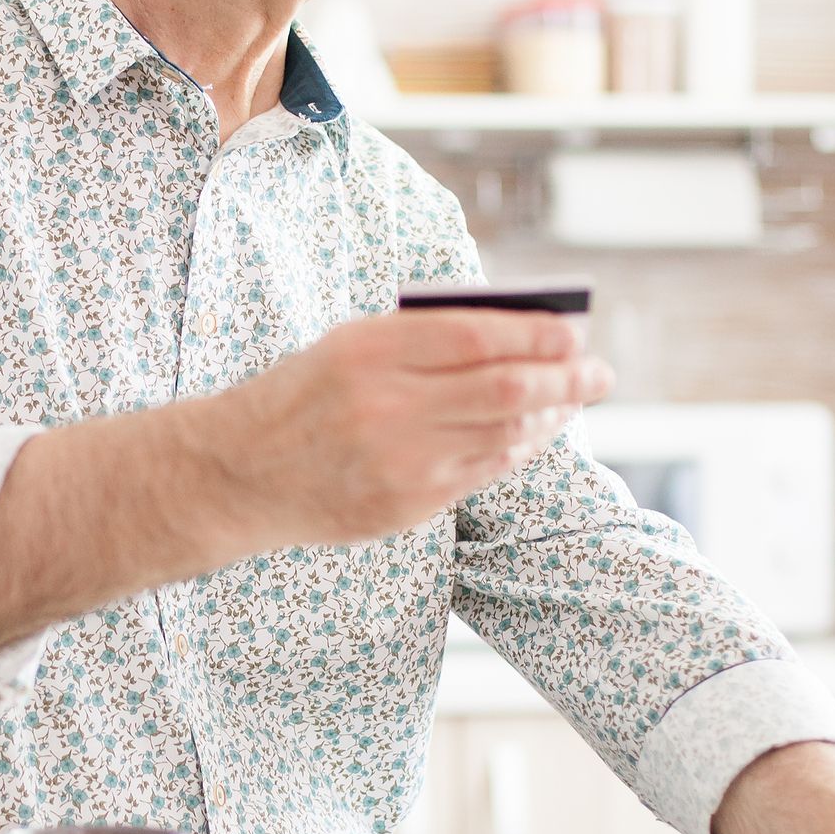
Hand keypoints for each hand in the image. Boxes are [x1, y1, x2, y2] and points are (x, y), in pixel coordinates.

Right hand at [205, 309, 612, 548]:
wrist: (236, 472)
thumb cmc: (301, 396)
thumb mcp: (348, 345)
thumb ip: (423, 338)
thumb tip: (517, 332)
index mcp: (369, 352)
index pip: (478, 337)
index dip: (538, 333)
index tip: (575, 329)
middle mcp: (386, 408)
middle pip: (507, 390)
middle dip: (566, 378)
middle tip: (598, 371)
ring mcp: (398, 463)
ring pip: (505, 437)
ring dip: (551, 417)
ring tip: (571, 400)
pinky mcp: (404, 505)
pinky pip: (483, 473)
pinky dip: (519, 451)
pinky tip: (534, 434)